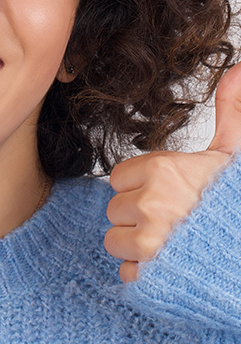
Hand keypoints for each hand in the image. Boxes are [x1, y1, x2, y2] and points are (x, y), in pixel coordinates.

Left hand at [104, 60, 240, 282]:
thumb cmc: (236, 205)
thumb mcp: (233, 154)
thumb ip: (229, 111)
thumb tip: (237, 69)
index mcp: (162, 169)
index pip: (117, 178)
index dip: (141, 188)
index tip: (168, 194)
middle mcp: (151, 202)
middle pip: (115, 209)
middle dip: (139, 217)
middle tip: (174, 221)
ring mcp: (149, 240)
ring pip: (116, 241)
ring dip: (138, 247)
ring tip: (172, 244)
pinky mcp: (149, 274)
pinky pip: (127, 272)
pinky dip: (145, 275)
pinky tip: (171, 266)